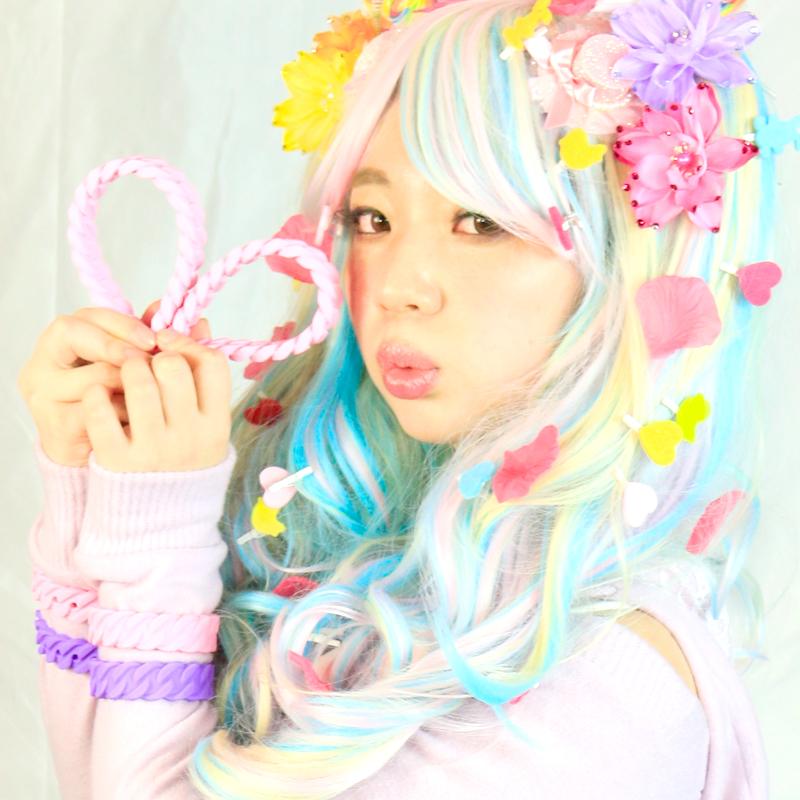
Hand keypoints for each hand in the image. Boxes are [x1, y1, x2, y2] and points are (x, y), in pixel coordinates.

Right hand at [17, 307, 157, 466]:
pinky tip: (139, 420)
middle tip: (153, 360)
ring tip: (153, 396)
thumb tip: (200, 323)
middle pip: (77, 334)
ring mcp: (45, 395)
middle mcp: (45, 364)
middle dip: (123, 347)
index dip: (124, 324)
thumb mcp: (136, 368)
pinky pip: (97, 412)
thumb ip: (159, 343)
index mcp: (63, 341)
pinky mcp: (56, 425)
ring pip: (93, 376)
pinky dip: (123, 414)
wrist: (102, 458)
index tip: (154, 339)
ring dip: (130, 385)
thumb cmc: (119, 403)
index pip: (89, 317)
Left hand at [81, 319, 231, 472]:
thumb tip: (196, 321)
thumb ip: (200, 374)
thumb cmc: (182, 457)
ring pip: (136, 379)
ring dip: (124, 367)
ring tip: (122, 374)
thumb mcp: (204, 421)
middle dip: (153, 355)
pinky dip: (97, 396)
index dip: (188, 344)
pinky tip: (100, 397)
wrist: (158, 518)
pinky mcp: (118, 460)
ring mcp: (154, 449)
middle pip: (172, 366)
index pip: (211, 364)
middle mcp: (190, 436)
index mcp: (216, 425)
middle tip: (143, 362)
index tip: (168, 344)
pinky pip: (101, 409)